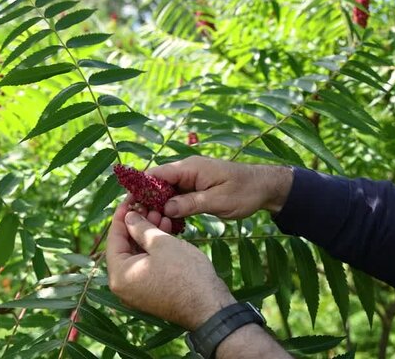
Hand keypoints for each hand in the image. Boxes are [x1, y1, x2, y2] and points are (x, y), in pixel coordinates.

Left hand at [106, 201, 235, 329]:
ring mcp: (138, 291)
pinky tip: (166, 230)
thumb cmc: (184, 273)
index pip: (114, 238)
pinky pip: (148, 265)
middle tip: (149, 205)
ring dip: (149, 234)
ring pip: (138, 255)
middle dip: (138, 224)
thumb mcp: (160, 243)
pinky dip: (155, 249)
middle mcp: (124, 286)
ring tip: (161, 214)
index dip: (122, 216)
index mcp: (119, 275)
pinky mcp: (152, 292)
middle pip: (125, 247)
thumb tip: (128, 217)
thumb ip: (140, 228)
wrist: (210, 307)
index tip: (129, 198)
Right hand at [146, 156, 292, 218]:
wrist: (265, 187)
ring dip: (158, 207)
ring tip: (152, 225)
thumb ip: (191, 203)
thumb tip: (165, 208)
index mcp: (190, 168)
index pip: (156, 174)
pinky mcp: (195, 189)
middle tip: (140, 221)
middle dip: (146, 201)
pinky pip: (176, 197)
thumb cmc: (244, 191)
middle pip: (157, 183)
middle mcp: (187, 171)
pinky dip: (170, 209)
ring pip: (165, 192)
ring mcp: (191, 180)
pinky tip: (167, 224)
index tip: (130, 205)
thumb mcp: (218, 201)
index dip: (140, 187)